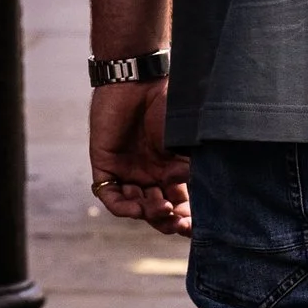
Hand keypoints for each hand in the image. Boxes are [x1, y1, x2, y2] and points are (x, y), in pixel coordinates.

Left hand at [92, 80, 192, 234]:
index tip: (193, 225)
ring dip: (149, 214)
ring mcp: (127, 172)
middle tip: (177, 222)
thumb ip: (192, 167)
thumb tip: (201, 194)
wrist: (137, 81)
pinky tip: (138, 208)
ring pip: (137, 207)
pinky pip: (111, 196)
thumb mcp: (186, 140)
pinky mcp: (106, 167)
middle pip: (158, 211)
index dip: (186, 218)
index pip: (179, 204)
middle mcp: (149, 175)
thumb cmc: (167, 105)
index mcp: (171, 170)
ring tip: (160, 208)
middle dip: (168, 221)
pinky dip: (124, 207)